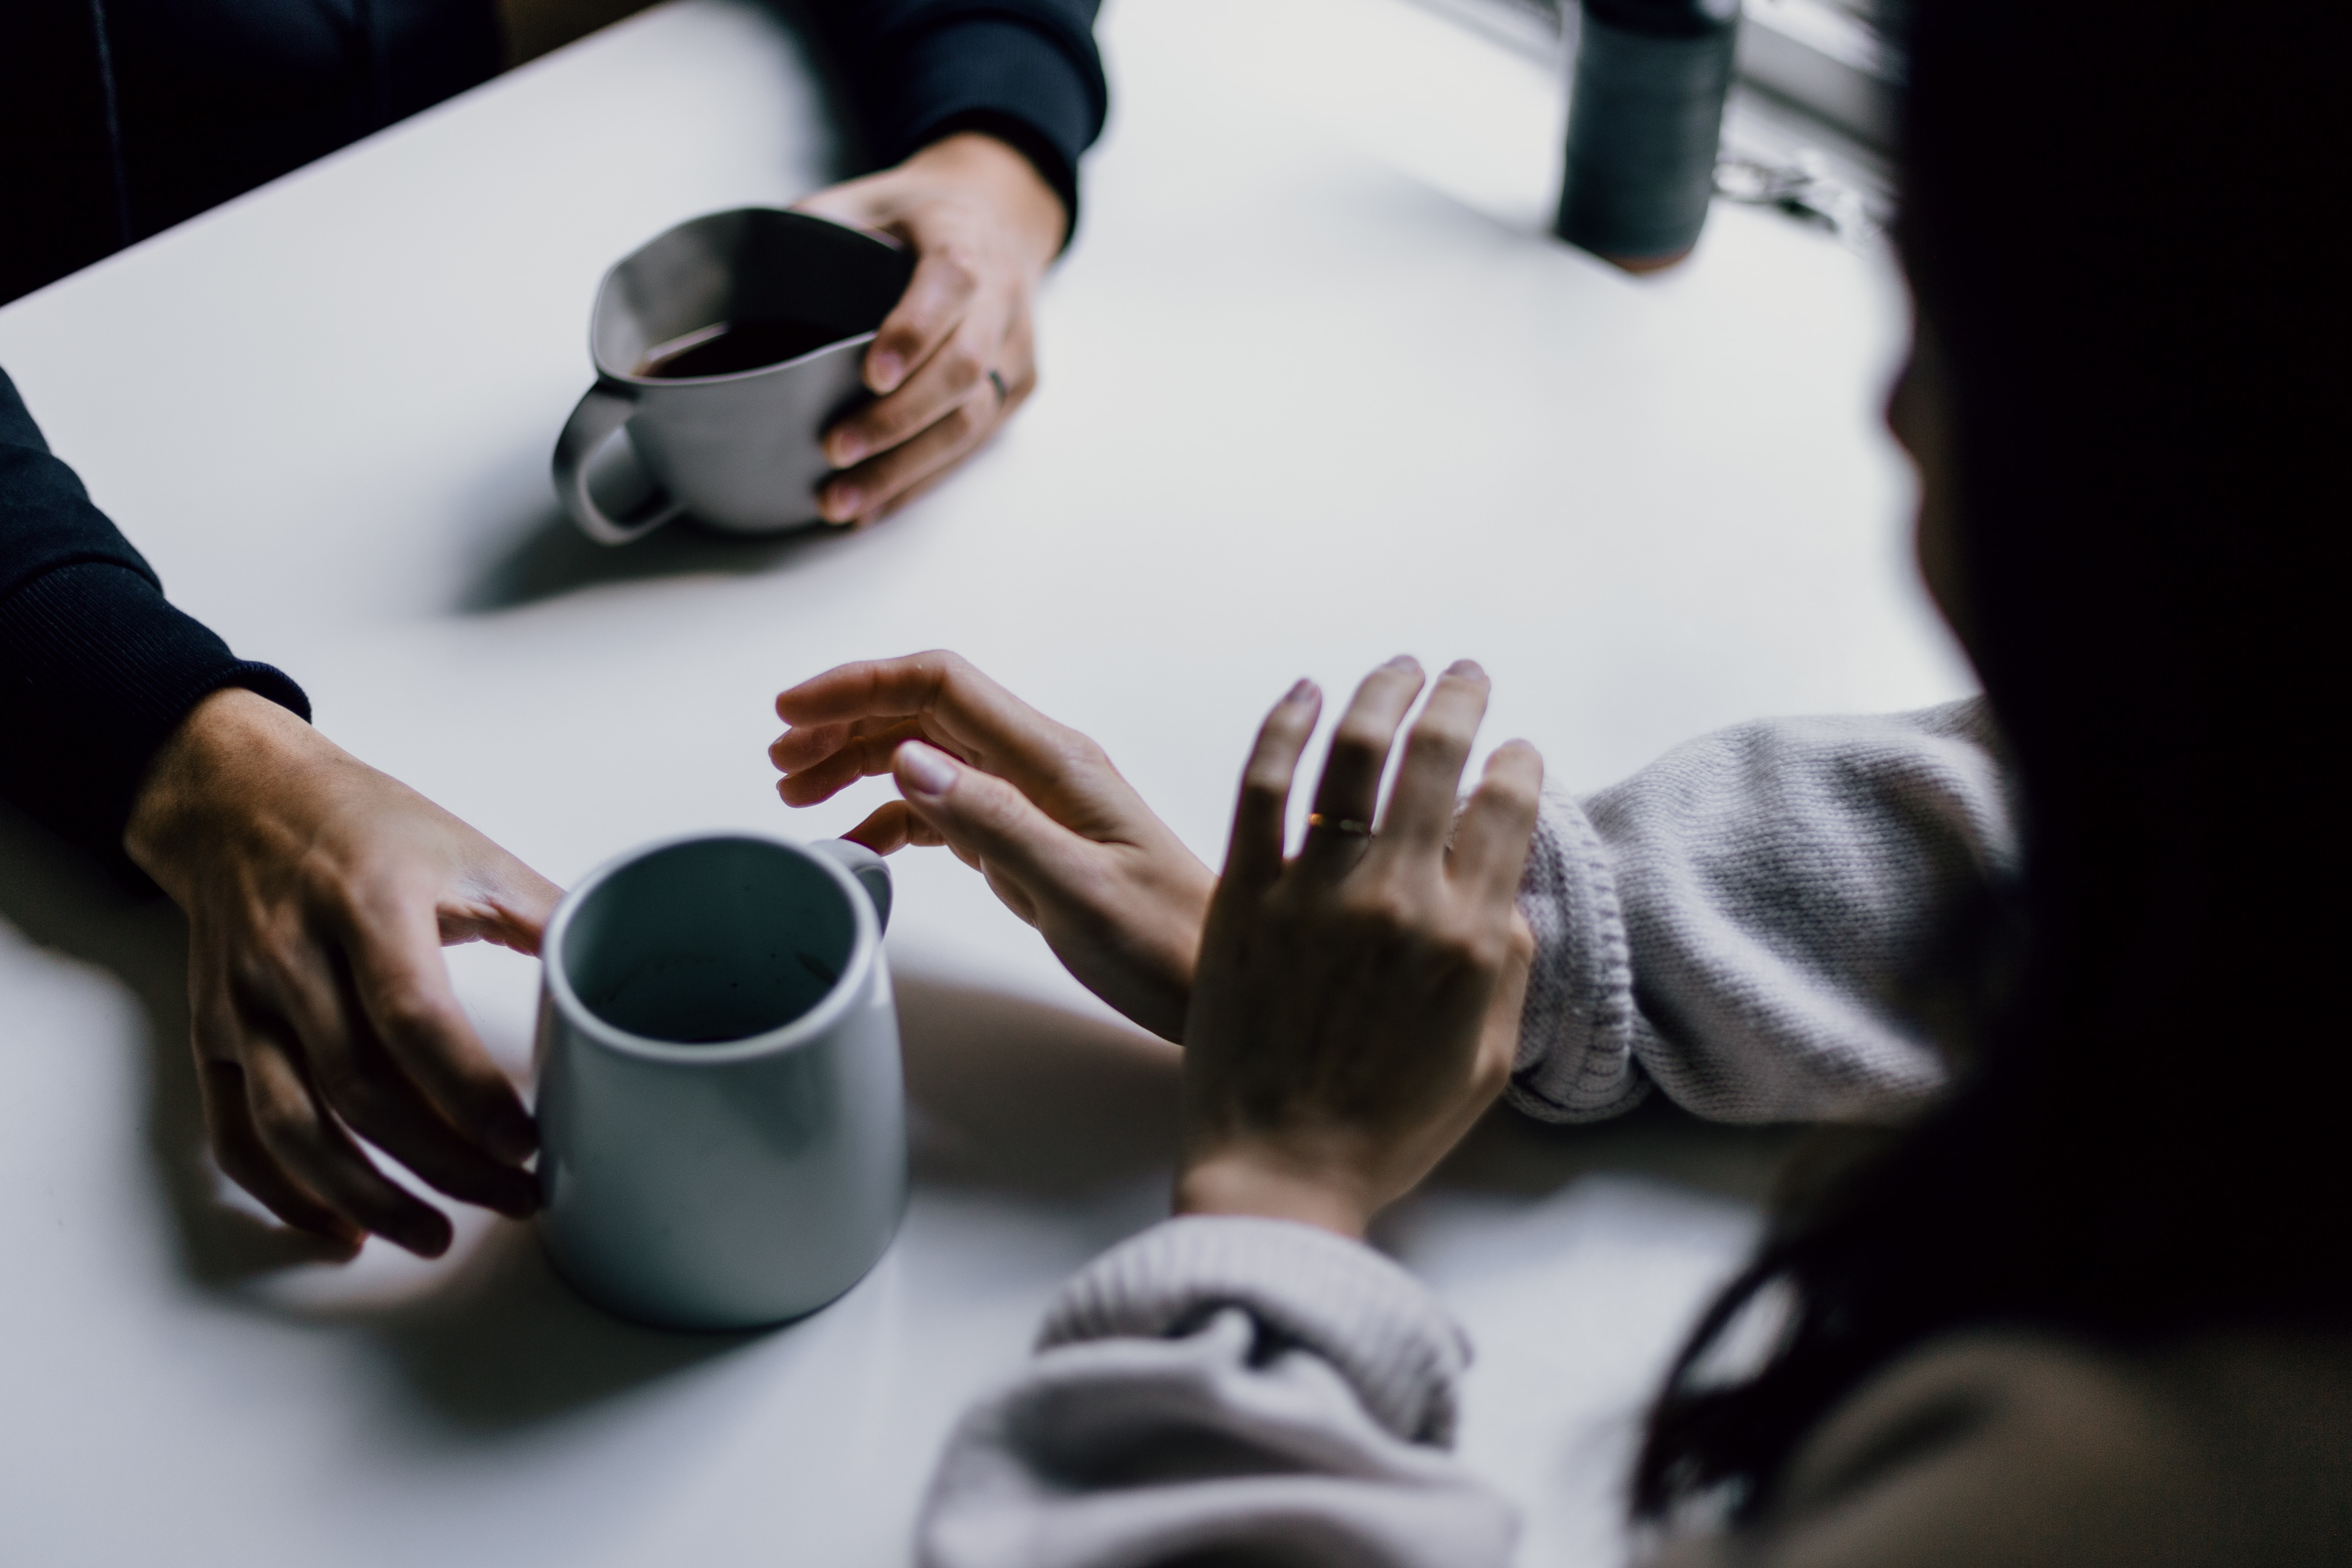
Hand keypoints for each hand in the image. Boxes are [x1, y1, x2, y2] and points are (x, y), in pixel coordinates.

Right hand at [124, 689, 559, 1256]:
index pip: (414, 1019)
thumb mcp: (467, 848)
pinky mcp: (214, 1035)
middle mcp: (294, 960)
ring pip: (293, 1127)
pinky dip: (285, 1193)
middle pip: (361, 1089)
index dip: (470, 1093)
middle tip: (517, 1198)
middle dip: (444, 1162)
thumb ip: (543, 912)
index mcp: (368, 906)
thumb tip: (621, 963)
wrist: (239, 797)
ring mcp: (245, 1004)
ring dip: (366, 1195)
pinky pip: (235, 1133)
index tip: (529, 1142)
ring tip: (436, 1235)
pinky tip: (341, 1229)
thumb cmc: (365, 824)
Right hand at [771, 652, 1211, 1040]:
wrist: (1215, 984)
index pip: (940, 686)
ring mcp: (1033, 801)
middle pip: (924, 712)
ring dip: (861, 764)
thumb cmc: (1163, 943)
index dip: (859, 685)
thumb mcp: (1076, 891)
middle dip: (846, 722)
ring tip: (800, 795)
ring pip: (928, 756)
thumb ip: (994, 824)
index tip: (791, 710)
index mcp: (1053, 760)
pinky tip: (860, 844)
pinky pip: (947, 808)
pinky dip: (894, 817)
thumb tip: (910, 760)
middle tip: (780, 761)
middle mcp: (1041, 766)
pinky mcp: (1028, 840)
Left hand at [794, 133, 1066, 527]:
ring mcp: (1015, 350)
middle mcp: (1001, 298)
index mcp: (963, 240)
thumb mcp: (869, 195)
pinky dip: (921, 480)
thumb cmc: (920, 215)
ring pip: (972, 420)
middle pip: (963, 369)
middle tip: (834, 449)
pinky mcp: (1017, 388)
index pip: (951, 284)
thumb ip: (817, 223)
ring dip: (906, 468)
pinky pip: (973, 445)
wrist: (1000, 215)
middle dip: (897, 419)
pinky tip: (874, 506)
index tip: (868, 374)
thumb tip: (745, 269)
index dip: (914, 332)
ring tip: (844, 501)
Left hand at [1176, 658, 1541, 1239]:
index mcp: (1468, 939)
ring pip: (1354, 753)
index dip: (1518, 765)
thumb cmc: (1387, 1128)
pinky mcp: (1243, 894)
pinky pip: (1262, 785)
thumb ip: (1506, 965)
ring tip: (1398, 668)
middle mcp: (1398, 899)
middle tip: (1464, 674)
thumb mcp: (1486, 1059)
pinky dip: (1285, 725)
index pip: (1508, 812)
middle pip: (1437, 759)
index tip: (1516, 749)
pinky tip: (1305, 692)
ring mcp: (1315, 891)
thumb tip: (1507, 886)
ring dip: (1384, 693)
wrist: (1280, 1172)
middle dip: (1460, 700)